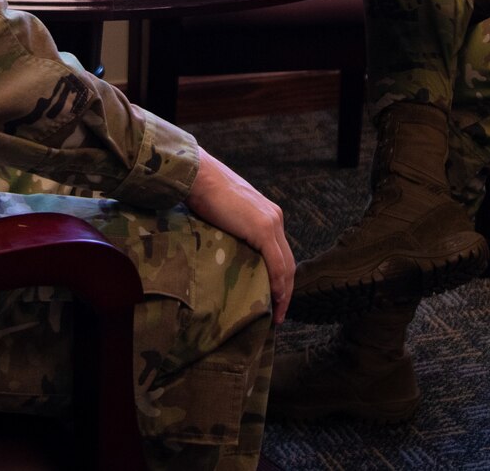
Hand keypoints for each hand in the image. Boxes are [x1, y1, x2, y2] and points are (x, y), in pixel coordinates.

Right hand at [186, 147, 294, 323]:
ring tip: (277, 314)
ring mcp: (271, 223)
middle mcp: (275, 218)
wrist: (200, 175)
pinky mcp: (263, 229)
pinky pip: (276, 264)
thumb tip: (226, 249)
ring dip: (284, 293)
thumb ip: (234, 228)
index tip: (276, 298)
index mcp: (268, 214)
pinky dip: (278, 285)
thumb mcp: (226, 213)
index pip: (281, 252)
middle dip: (286, 290)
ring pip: (286, 266)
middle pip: (288, 262)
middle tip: (279, 312)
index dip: (281, 277)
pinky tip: (275, 300)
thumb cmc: (204, 191)